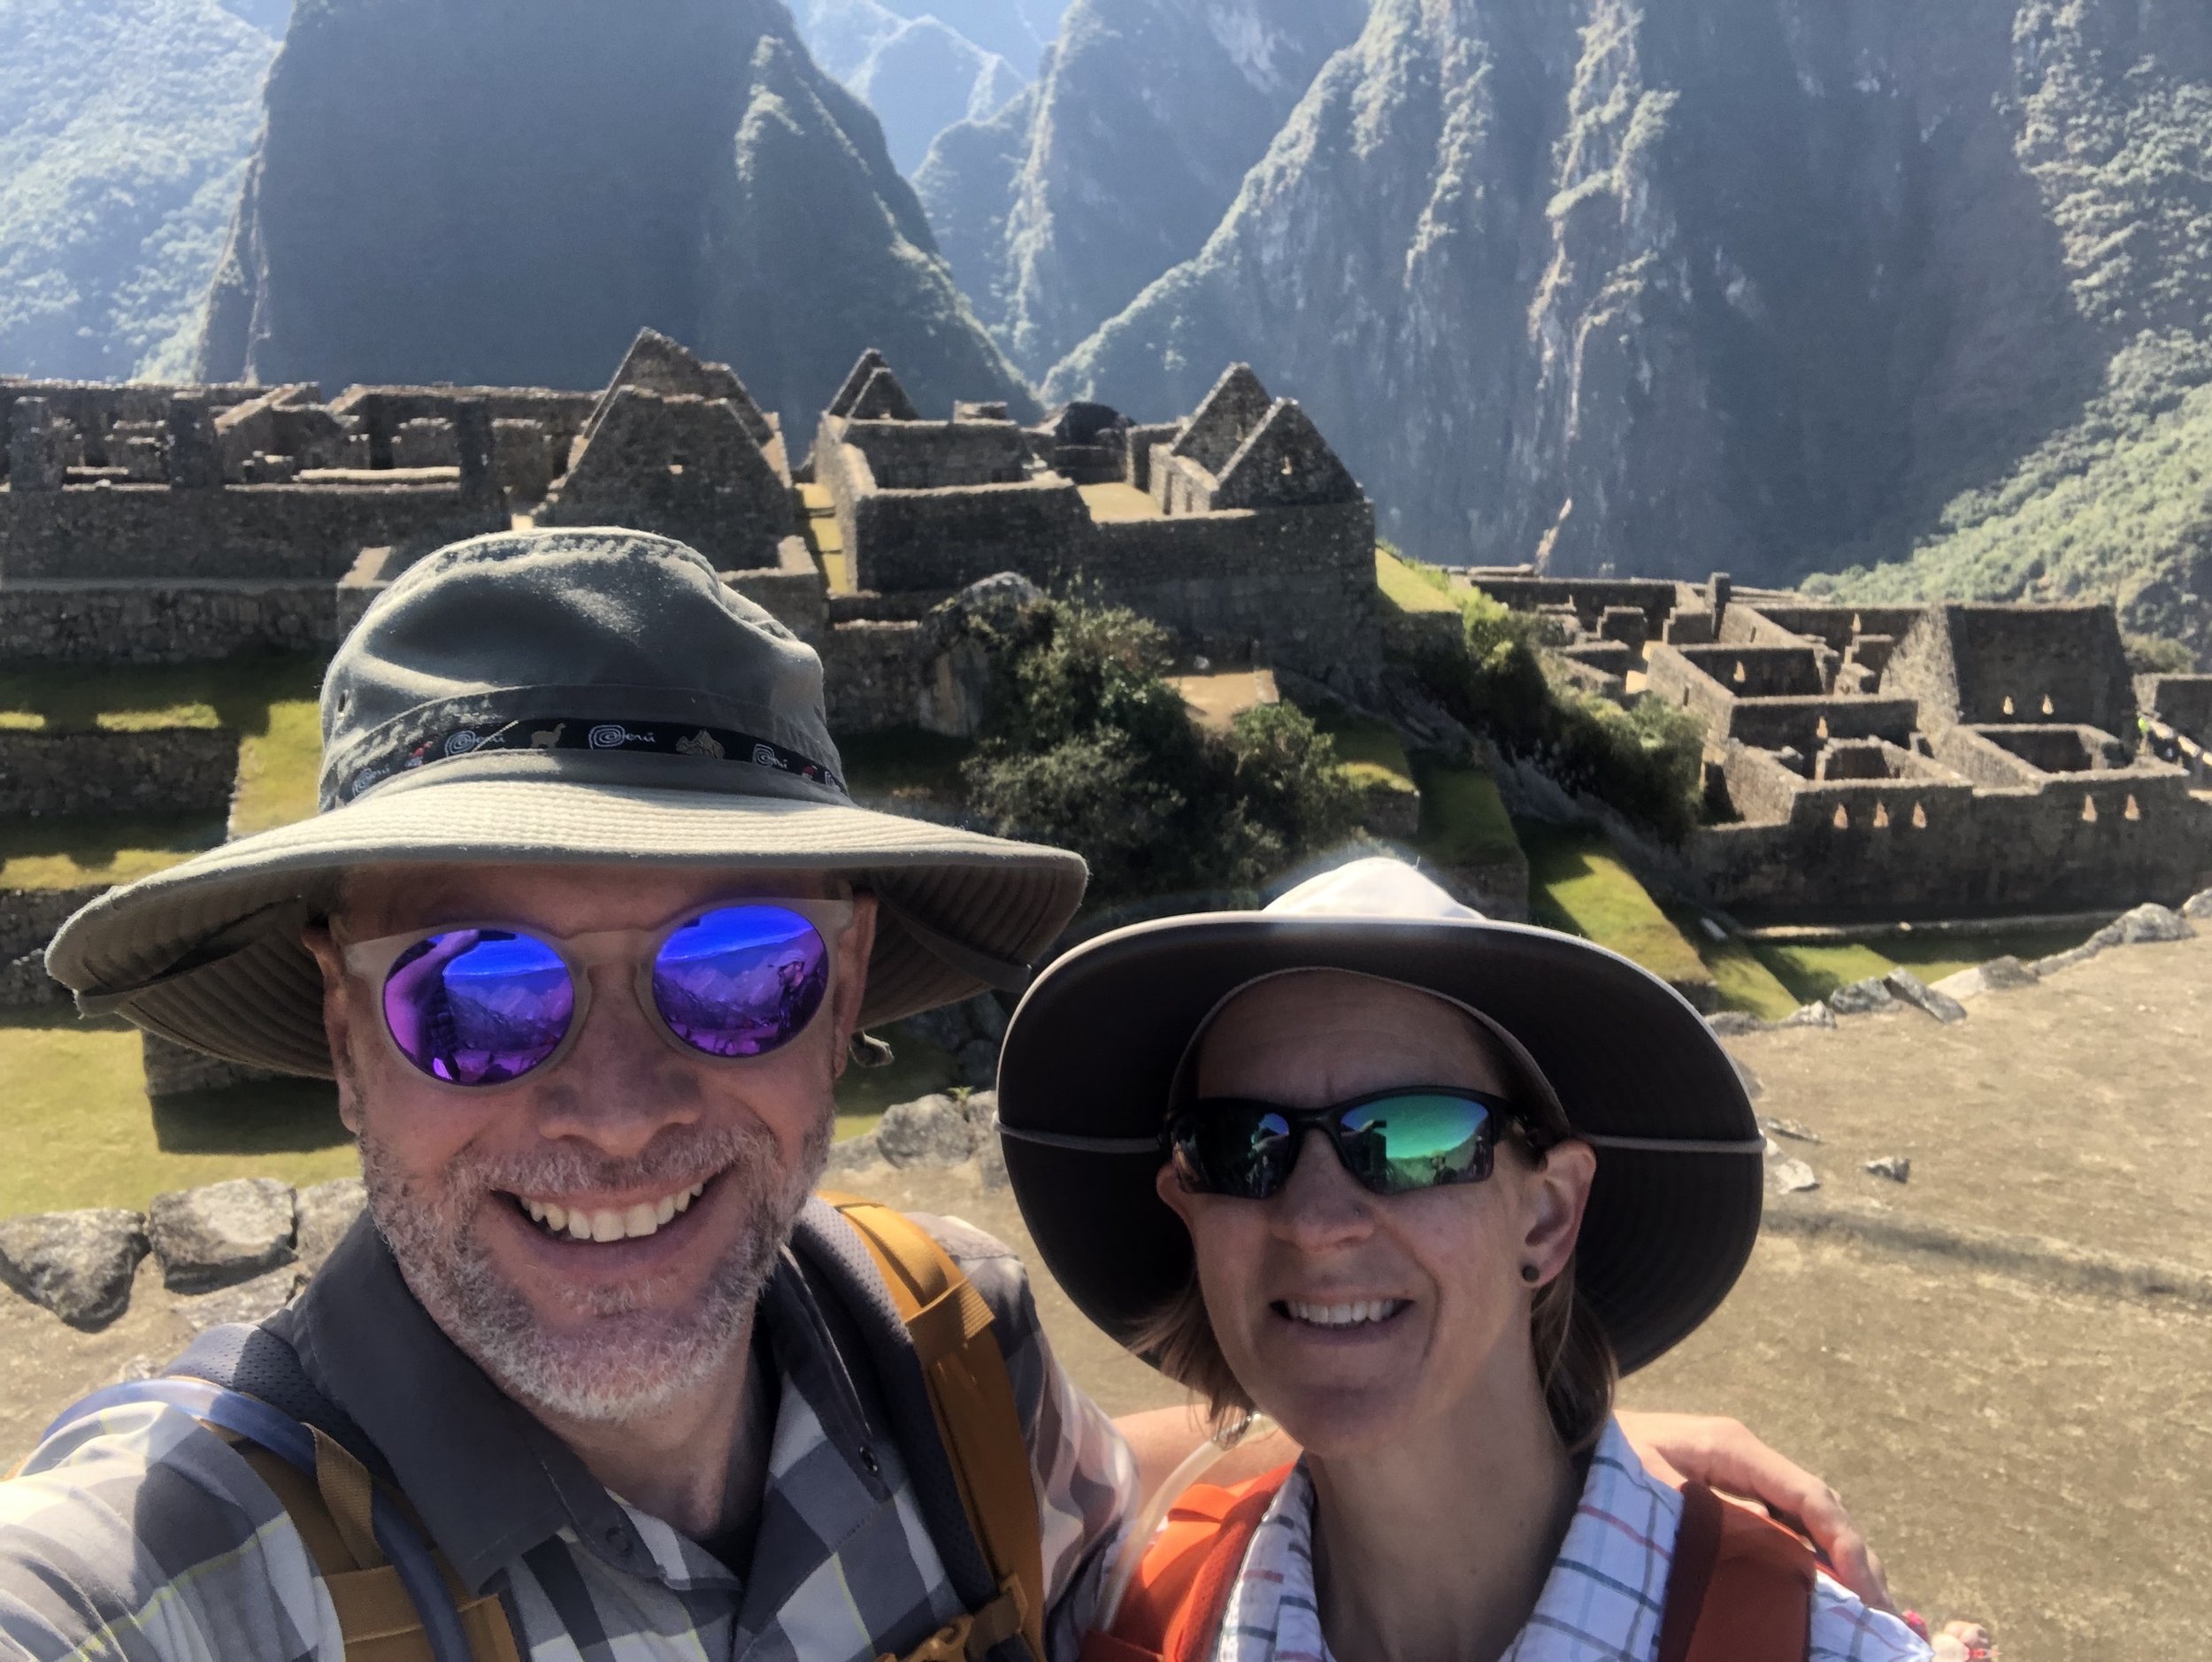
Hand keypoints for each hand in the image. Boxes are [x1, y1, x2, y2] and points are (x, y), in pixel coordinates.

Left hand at [1614, 1411, 1892, 1613]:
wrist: (1568, 1435)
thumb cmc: (1601, 1458)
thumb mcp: (1645, 1483)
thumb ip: (1701, 1514)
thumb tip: (1762, 1551)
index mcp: (1733, 1447)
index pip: (1809, 1497)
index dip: (1845, 1545)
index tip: (1865, 1593)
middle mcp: (1747, 1457)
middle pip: (1820, 1509)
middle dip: (1858, 1562)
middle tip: (1885, 1619)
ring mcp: (1741, 1474)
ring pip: (1809, 1519)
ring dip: (1841, 1564)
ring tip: (1870, 1614)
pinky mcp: (1730, 1493)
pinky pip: (1784, 1526)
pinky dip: (1811, 1560)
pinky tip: (1824, 1594)